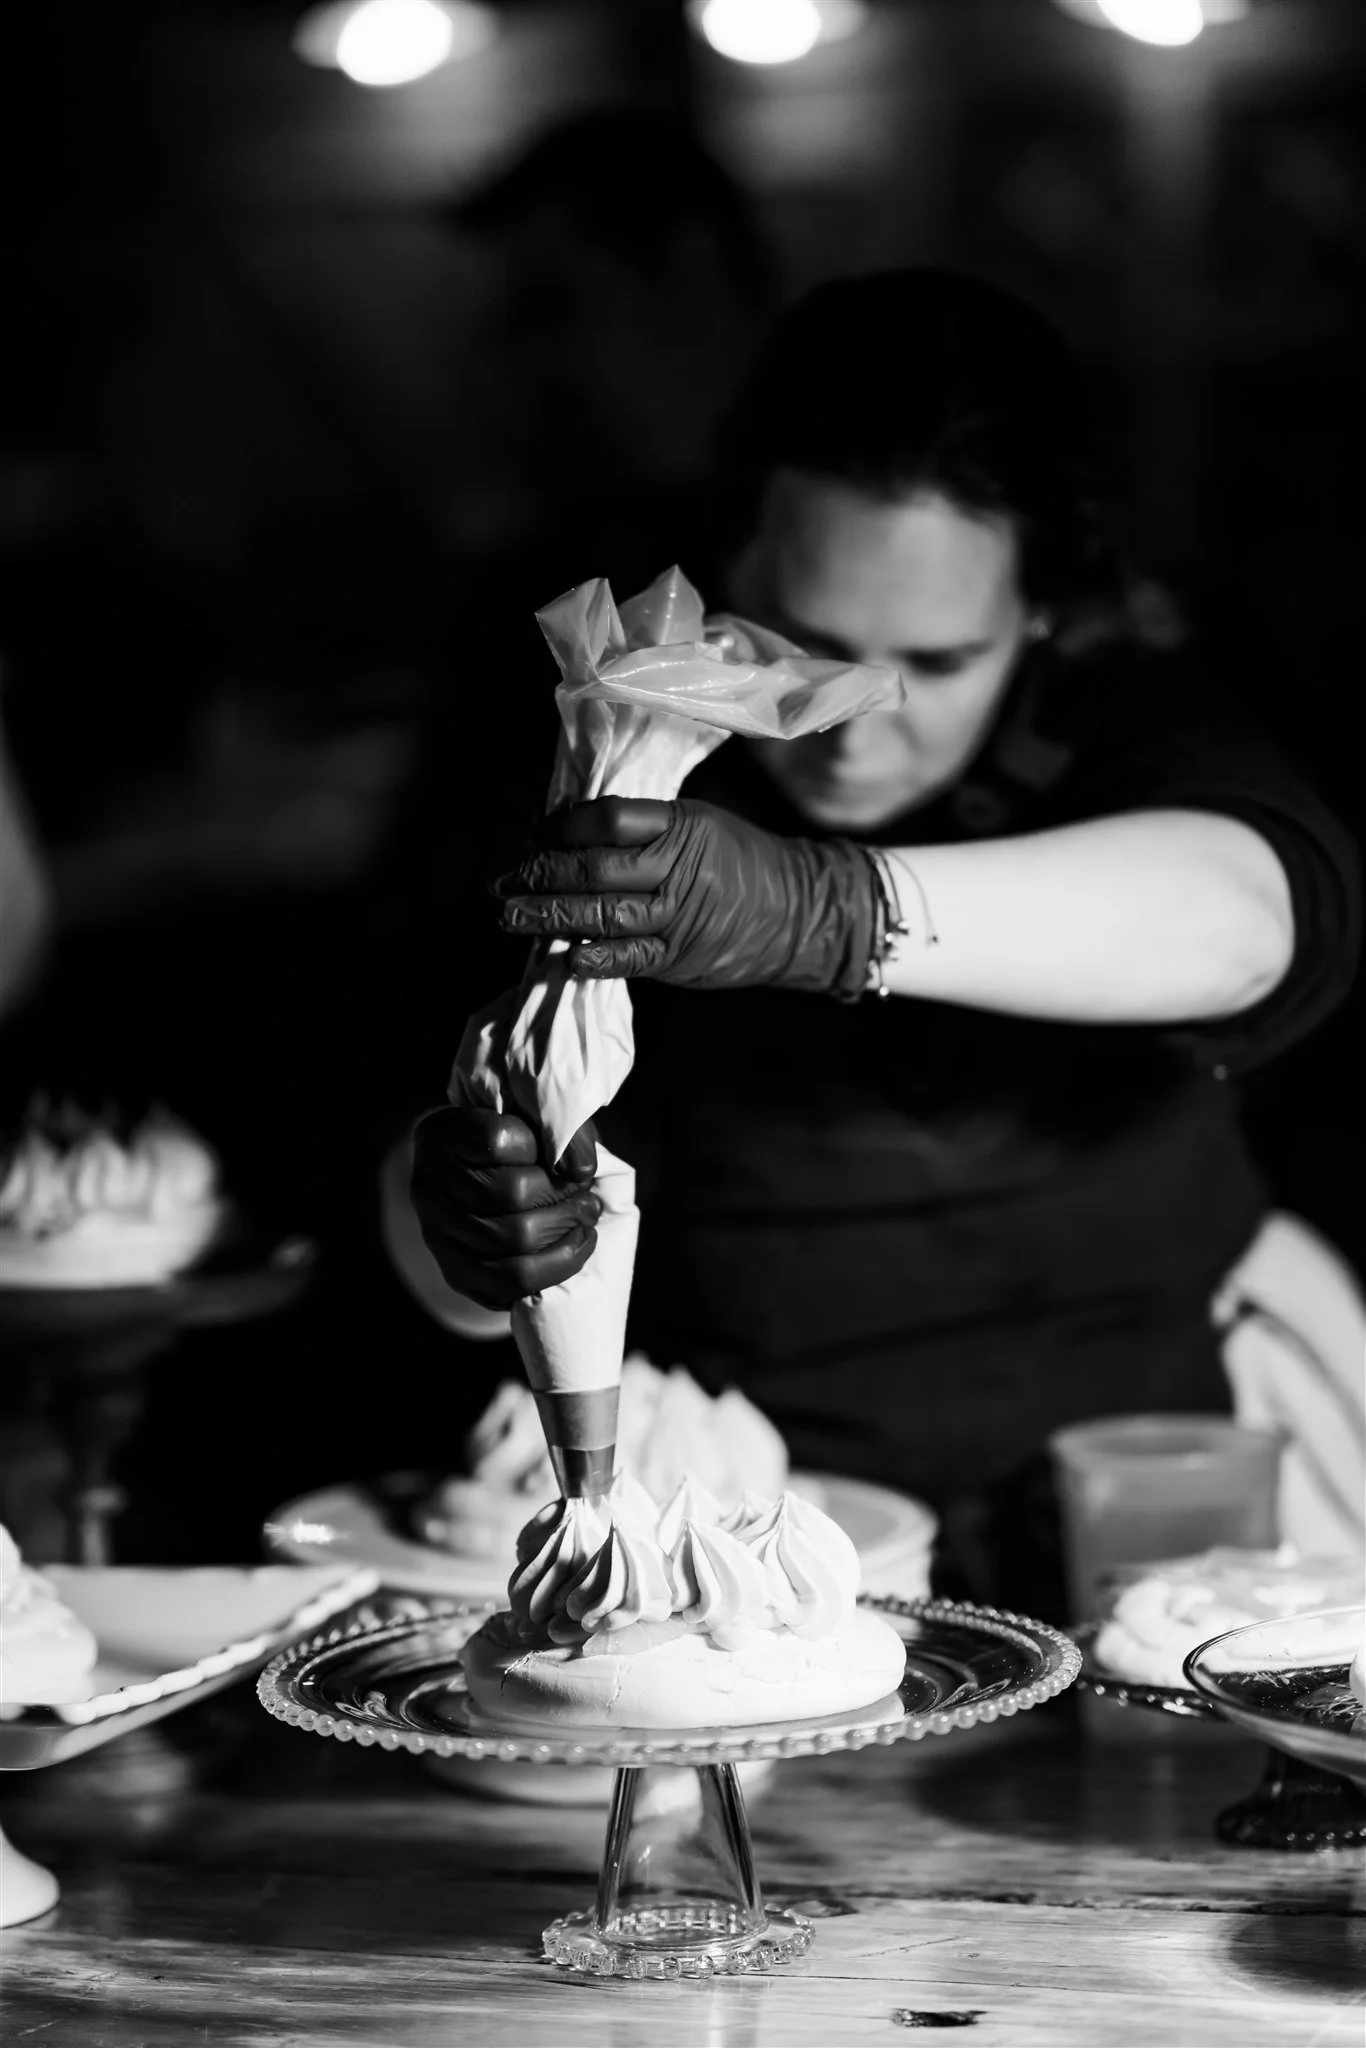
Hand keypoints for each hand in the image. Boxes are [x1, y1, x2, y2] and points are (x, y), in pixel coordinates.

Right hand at [410, 1107, 600, 1310]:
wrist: (474, 1180)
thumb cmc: (511, 1144)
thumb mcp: (532, 1118)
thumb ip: (559, 1130)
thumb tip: (580, 1171)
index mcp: (440, 1136)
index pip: (497, 1138)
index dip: (540, 1147)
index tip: (560, 1155)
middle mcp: (427, 1185)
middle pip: (510, 1193)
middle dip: (563, 1200)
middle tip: (588, 1200)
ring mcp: (435, 1233)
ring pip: (510, 1242)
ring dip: (563, 1234)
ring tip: (584, 1224)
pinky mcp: (452, 1271)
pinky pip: (505, 1284)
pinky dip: (551, 1269)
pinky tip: (573, 1250)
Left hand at [492, 797, 876, 997]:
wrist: (800, 913)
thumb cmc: (740, 862)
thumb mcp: (699, 825)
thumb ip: (642, 829)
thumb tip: (567, 832)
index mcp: (682, 824)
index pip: (608, 818)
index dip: (563, 826)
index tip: (535, 833)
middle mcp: (679, 869)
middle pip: (595, 868)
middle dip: (540, 873)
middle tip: (501, 881)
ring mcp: (679, 917)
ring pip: (603, 914)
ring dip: (548, 915)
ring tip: (509, 914)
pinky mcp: (680, 958)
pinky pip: (630, 958)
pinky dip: (595, 958)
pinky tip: (562, 955)